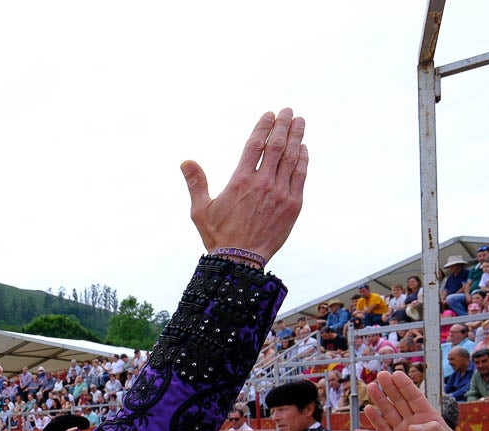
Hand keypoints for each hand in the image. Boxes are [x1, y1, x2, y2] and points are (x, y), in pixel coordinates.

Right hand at [181, 109, 307, 262]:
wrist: (240, 261)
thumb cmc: (218, 236)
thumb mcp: (200, 210)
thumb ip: (196, 183)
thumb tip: (186, 162)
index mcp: (240, 181)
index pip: (255, 144)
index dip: (263, 126)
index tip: (269, 115)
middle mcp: (262, 183)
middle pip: (276, 146)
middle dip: (283, 125)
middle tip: (288, 111)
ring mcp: (280, 193)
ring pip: (291, 158)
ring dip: (296, 137)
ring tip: (299, 122)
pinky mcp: (293, 205)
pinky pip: (300, 177)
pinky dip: (303, 160)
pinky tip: (303, 149)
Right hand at [363, 370, 484, 430]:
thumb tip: (412, 427)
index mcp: (428, 417)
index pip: (415, 398)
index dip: (405, 386)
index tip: (397, 374)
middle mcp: (413, 421)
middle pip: (399, 401)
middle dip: (390, 388)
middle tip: (381, 375)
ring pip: (388, 412)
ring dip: (380, 400)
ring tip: (372, 387)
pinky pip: (382, 429)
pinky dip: (375, 420)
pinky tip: (368, 409)